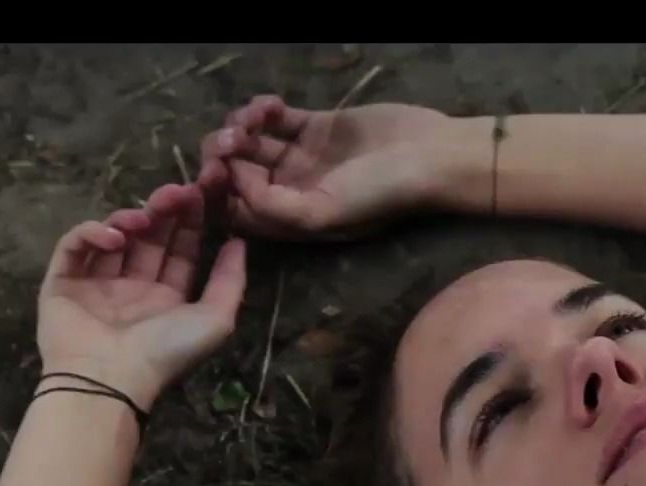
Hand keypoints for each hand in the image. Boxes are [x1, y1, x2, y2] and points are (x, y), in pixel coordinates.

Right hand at [36, 183, 247, 411]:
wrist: (110, 379)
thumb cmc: (166, 353)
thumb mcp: (215, 319)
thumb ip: (230, 281)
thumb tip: (239, 243)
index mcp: (167, 299)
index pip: (179, 250)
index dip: (190, 221)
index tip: (200, 193)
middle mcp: (132, 289)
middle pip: (148, 238)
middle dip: (163, 211)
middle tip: (175, 191)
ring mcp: (95, 284)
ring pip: (112, 236)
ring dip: (129, 220)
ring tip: (143, 219)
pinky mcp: (62, 282)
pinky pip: (74, 246)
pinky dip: (91, 233)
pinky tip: (114, 238)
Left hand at [196, 95, 465, 239]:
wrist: (428, 155)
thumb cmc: (379, 193)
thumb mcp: (321, 213)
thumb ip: (271, 207)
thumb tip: (236, 181)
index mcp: (291, 220)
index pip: (235, 209)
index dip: (218, 191)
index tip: (220, 168)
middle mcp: (291, 190)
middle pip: (236, 174)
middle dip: (223, 155)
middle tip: (233, 139)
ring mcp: (301, 158)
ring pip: (249, 142)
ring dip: (240, 126)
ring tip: (255, 118)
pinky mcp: (314, 127)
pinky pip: (272, 118)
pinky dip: (262, 108)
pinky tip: (272, 105)